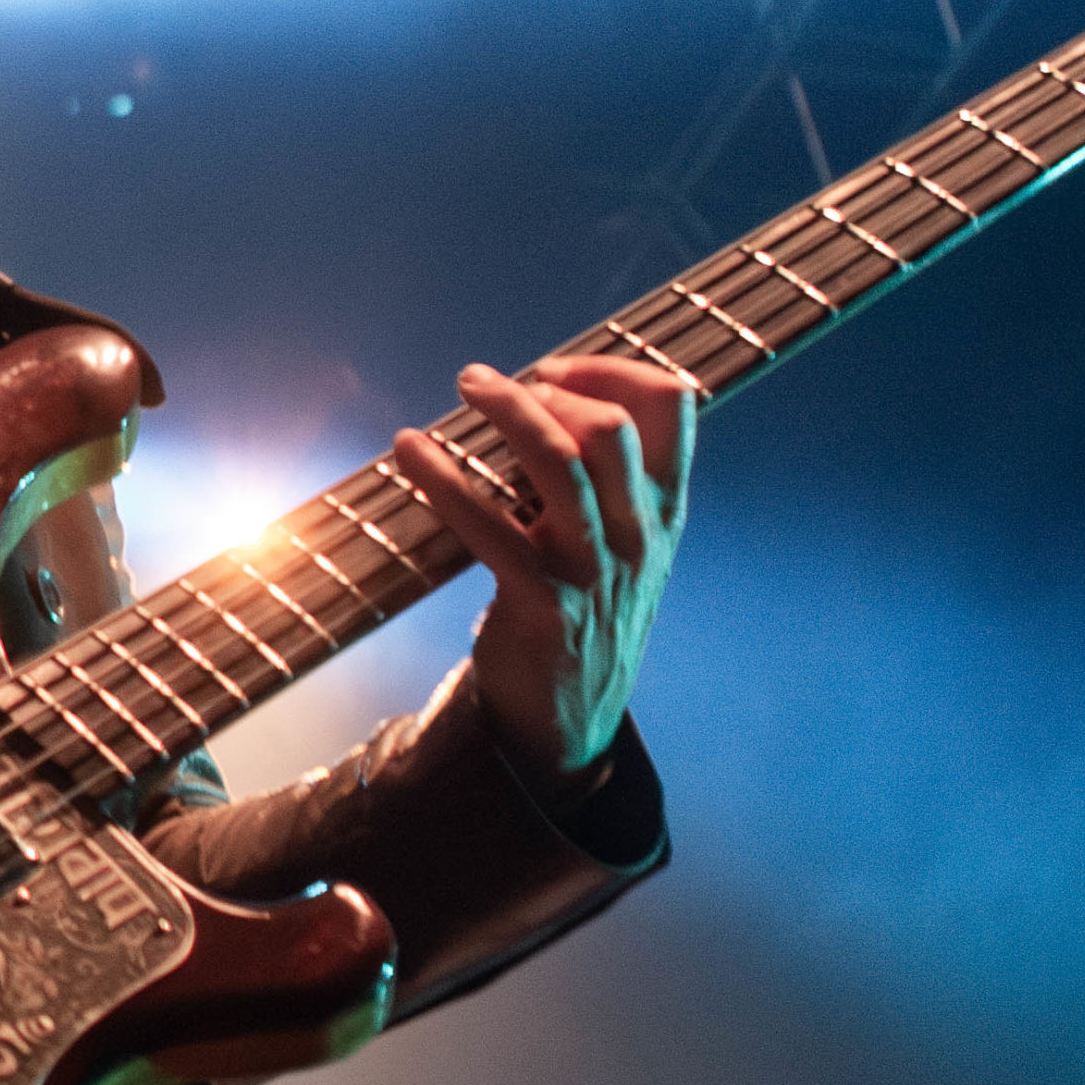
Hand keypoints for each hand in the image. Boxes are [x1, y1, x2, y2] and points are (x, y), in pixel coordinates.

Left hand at [394, 357, 702, 795]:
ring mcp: (592, 569)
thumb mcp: (621, 544)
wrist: (569, 716)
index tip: (556, 369)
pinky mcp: (540, 601)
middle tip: (491, 384)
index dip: (614, 367)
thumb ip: (606, 479)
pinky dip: (441, 474)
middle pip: (611, 426)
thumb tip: (546, 397)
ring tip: (466, 385)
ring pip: (558, 461)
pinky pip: (487, 521)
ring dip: (505, 410)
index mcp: (663, 511)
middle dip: (549, 387)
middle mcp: (638, 534)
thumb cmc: (583, 612)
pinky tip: (409, 448)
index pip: (674, 407)